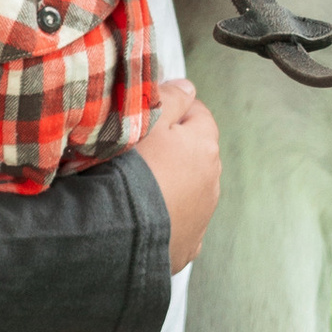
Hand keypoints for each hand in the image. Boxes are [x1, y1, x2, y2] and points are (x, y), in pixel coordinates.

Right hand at [129, 78, 220, 273]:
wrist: (120, 234)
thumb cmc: (130, 170)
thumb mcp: (146, 121)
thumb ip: (171, 98)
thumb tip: (189, 86)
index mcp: (205, 146)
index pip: (198, 113)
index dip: (173, 109)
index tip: (148, 115)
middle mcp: (212, 181)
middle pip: (196, 152)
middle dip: (174, 148)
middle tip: (139, 150)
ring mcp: (202, 217)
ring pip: (190, 188)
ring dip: (172, 183)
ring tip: (138, 185)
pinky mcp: (188, 246)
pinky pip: (180, 222)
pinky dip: (168, 216)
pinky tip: (146, 215)